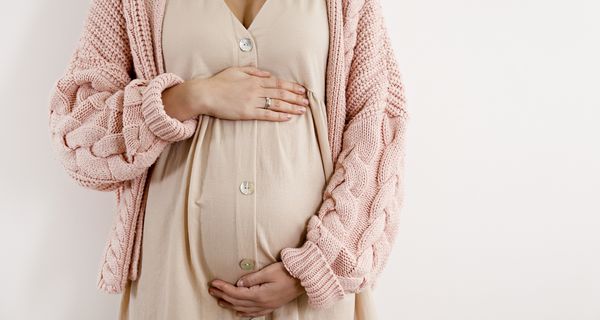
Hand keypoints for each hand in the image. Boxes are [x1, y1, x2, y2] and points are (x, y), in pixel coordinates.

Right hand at [163, 66, 309, 121]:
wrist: (205, 94)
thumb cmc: (219, 82)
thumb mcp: (236, 70)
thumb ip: (253, 71)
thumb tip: (267, 74)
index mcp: (254, 79)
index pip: (278, 83)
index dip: (292, 86)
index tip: (302, 90)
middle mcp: (256, 90)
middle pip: (281, 93)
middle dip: (296, 97)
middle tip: (307, 102)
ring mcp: (252, 102)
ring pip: (276, 104)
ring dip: (291, 107)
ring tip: (302, 110)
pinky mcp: (247, 113)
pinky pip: (266, 115)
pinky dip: (278, 116)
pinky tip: (288, 117)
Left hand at [208, 262, 305, 317]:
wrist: (305, 280)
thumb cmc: (288, 273)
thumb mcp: (269, 272)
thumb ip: (252, 278)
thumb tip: (238, 282)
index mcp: (259, 294)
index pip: (236, 292)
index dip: (223, 288)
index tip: (214, 282)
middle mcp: (261, 303)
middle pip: (236, 301)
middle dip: (222, 295)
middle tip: (211, 289)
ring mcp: (266, 306)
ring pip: (242, 309)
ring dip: (229, 304)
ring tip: (219, 299)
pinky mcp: (270, 306)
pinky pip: (253, 313)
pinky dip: (243, 313)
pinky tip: (237, 312)